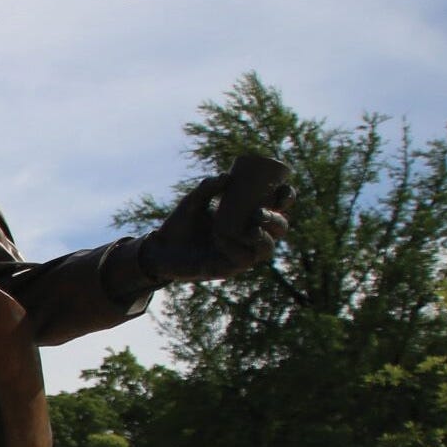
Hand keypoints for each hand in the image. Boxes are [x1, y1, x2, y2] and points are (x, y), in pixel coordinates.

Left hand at [139, 170, 292, 285]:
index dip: (286, 198)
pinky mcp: (229, 269)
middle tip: (259, 213)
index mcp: (248, 216)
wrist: (160, 249)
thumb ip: (207, 187)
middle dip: (276, 221)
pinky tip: (224, 240)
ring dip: (263, 238)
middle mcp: (250, 236)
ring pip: (267, 249)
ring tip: (250, 228)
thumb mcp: (193, 201)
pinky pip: (243, 262)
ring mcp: (241, 254)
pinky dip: (236, 250)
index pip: (277, 207)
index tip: (281, 190)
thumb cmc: (179, 224)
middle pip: (279, 229)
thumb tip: (227, 176)